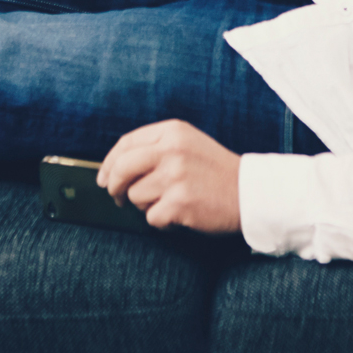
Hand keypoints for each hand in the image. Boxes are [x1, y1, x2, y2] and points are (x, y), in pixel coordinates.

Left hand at [96, 119, 242, 233]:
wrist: (249, 192)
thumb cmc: (216, 170)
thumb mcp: (188, 144)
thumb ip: (156, 148)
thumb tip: (115, 167)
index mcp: (172, 132)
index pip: (126, 144)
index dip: (109, 163)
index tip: (103, 177)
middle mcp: (171, 150)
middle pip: (122, 169)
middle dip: (114, 186)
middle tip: (117, 197)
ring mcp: (175, 177)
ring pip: (135, 196)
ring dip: (146, 205)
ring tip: (169, 202)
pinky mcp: (179, 203)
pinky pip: (151, 217)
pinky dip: (162, 220)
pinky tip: (179, 214)